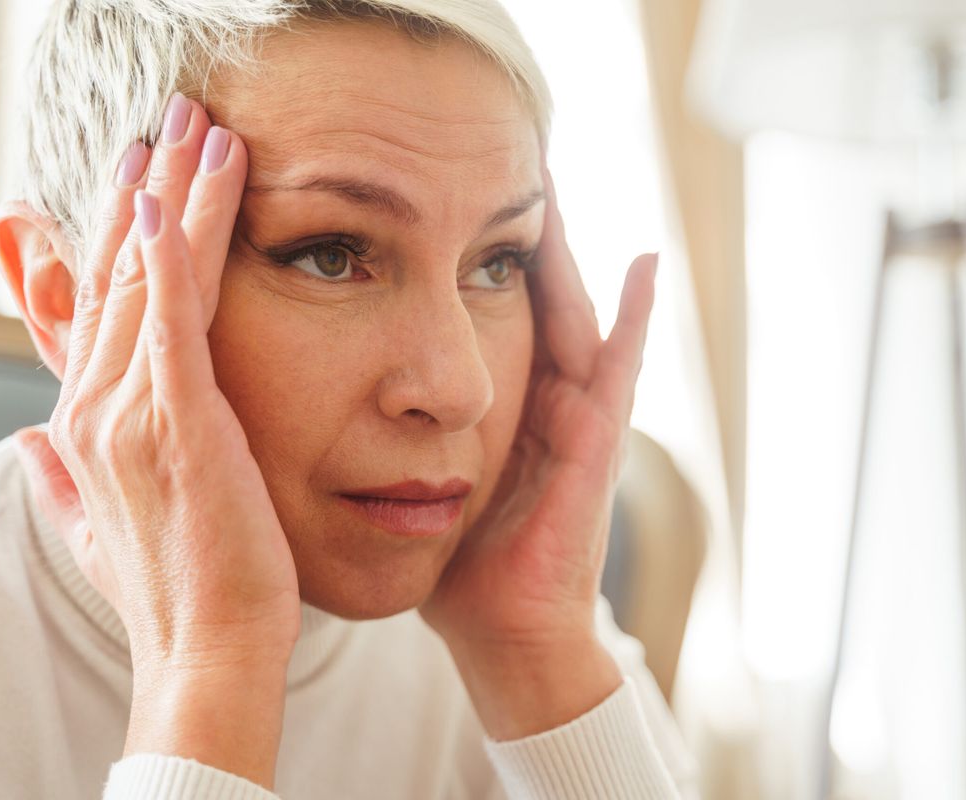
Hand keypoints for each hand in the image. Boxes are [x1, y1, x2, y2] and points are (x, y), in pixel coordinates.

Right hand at [12, 95, 299, 787]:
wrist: (208, 650)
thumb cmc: (172, 591)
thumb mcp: (98, 526)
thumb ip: (64, 477)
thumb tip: (31, 444)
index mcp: (88, 423)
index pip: (100, 304)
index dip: (118, 231)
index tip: (140, 175)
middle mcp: (96, 408)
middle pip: (117, 274)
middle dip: (147, 190)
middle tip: (175, 120)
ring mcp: (131, 415)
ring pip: (147, 282)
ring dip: (176, 199)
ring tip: (204, 131)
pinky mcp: (178, 428)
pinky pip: (169, 324)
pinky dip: (168, 260)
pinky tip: (177, 204)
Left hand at [420, 168, 656, 737]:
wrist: (500, 628)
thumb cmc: (455, 560)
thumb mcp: (414, 476)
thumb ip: (385, 432)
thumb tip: (322, 395)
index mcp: (500, 404)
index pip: (482, 308)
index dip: (465, 251)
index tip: (433, 191)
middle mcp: (543, 400)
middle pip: (532, 297)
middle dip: (514, 233)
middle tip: (498, 161)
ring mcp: (578, 418)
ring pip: (574, 315)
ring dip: (566, 254)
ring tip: (552, 183)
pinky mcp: (599, 443)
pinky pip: (621, 368)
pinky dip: (635, 318)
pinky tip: (642, 262)